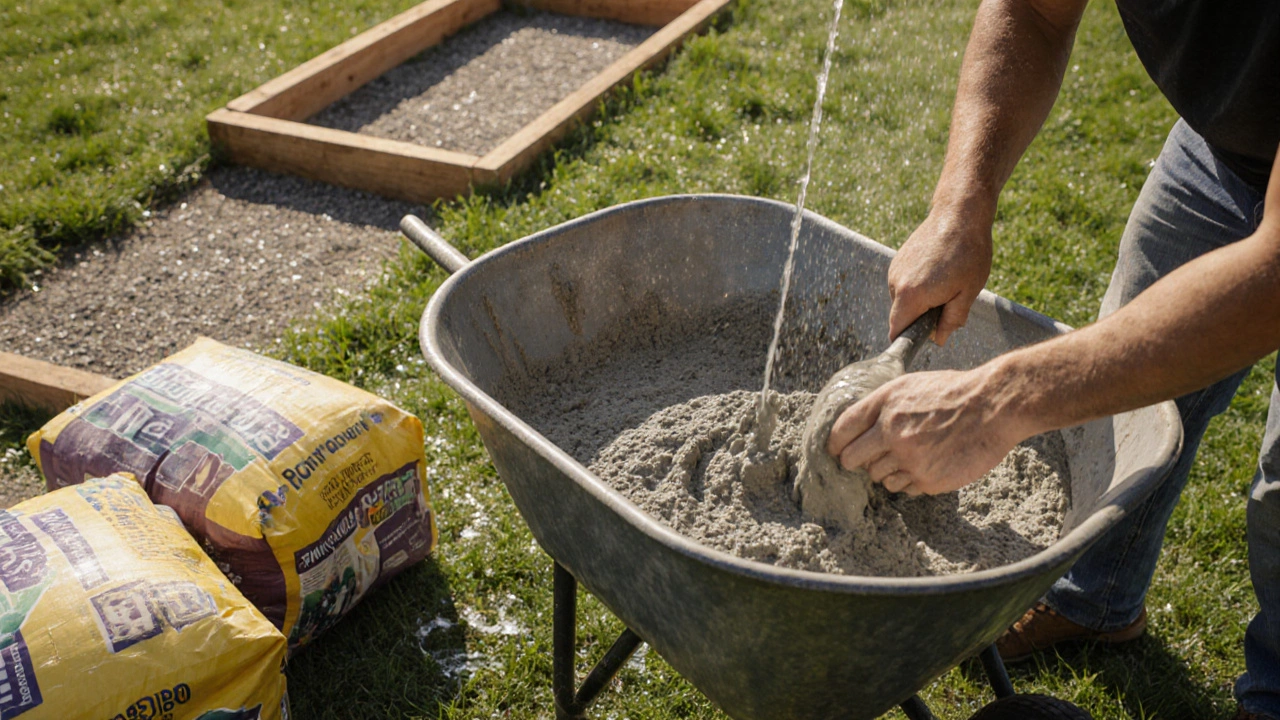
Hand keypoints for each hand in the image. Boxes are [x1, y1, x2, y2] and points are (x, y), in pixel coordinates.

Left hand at [825, 367, 1025, 495]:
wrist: (992, 407)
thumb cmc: (953, 393)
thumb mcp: (910, 385)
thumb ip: (881, 406)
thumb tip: (856, 428)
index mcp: (884, 405)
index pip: (841, 431)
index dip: (834, 443)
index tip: (836, 450)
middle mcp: (891, 433)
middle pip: (852, 460)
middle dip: (854, 462)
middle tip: (864, 461)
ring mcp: (909, 459)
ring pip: (878, 478)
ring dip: (886, 472)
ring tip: (908, 457)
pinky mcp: (928, 480)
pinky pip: (904, 489)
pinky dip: (909, 481)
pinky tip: (925, 465)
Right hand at [888, 208, 992, 345]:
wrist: (959, 213)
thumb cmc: (968, 253)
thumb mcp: (967, 294)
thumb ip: (950, 321)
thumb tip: (938, 340)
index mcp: (911, 296)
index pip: (897, 332)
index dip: (908, 341)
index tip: (925, 339)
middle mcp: (896, 284)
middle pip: (900, 317)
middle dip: (920, 319)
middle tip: (948, 304)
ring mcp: (895, 270)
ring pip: (902, 301)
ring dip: (920, 302)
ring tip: (946, 283)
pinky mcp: (898, 260)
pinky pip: (903, 285)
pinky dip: (917, 287)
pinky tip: (938, 272)